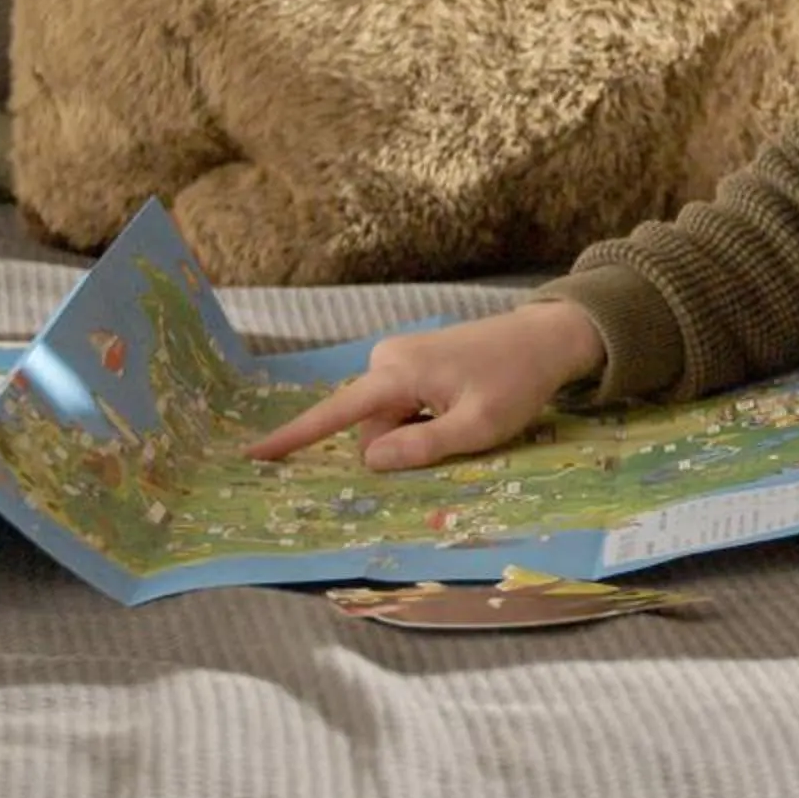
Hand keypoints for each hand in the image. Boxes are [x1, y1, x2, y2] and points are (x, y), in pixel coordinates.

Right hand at [245, 301, 606, 471]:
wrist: (547, 337)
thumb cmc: (517, 381)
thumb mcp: (478, 427)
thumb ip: (422, 447)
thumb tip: (369, 460)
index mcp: (398, 374)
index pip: (335, 414)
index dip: (293, 438)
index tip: (250, 454)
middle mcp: (386, 359)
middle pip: (370, 428)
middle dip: (404, 442)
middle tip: (460, 427)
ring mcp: (396, 356)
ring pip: (386, 420)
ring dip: (418, 429)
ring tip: (466, 408)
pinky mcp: (409, 359)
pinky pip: (400, 404)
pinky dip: (423, 415)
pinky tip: (459, 401)